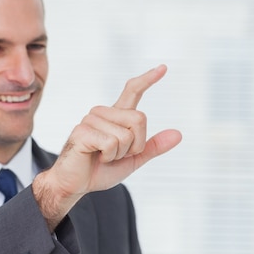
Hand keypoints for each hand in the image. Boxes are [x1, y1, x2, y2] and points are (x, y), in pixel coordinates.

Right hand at [32, 64, 181, 229]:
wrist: (75, 185)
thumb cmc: (99, 170)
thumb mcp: (133, 159)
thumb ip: (153, 147)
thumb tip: (178, 134)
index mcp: (115, 116)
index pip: (132, 91)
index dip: (148, 79)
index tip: (163, 68)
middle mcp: (103, 113)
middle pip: (139, 119)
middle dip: (135, 145)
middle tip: (115, 155)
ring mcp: (91, 120)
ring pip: (126, 135)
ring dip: (119, 154)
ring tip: (102, 156)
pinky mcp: (82, 131)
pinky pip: (111, 143)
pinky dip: (108, 157)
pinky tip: (95, 157)